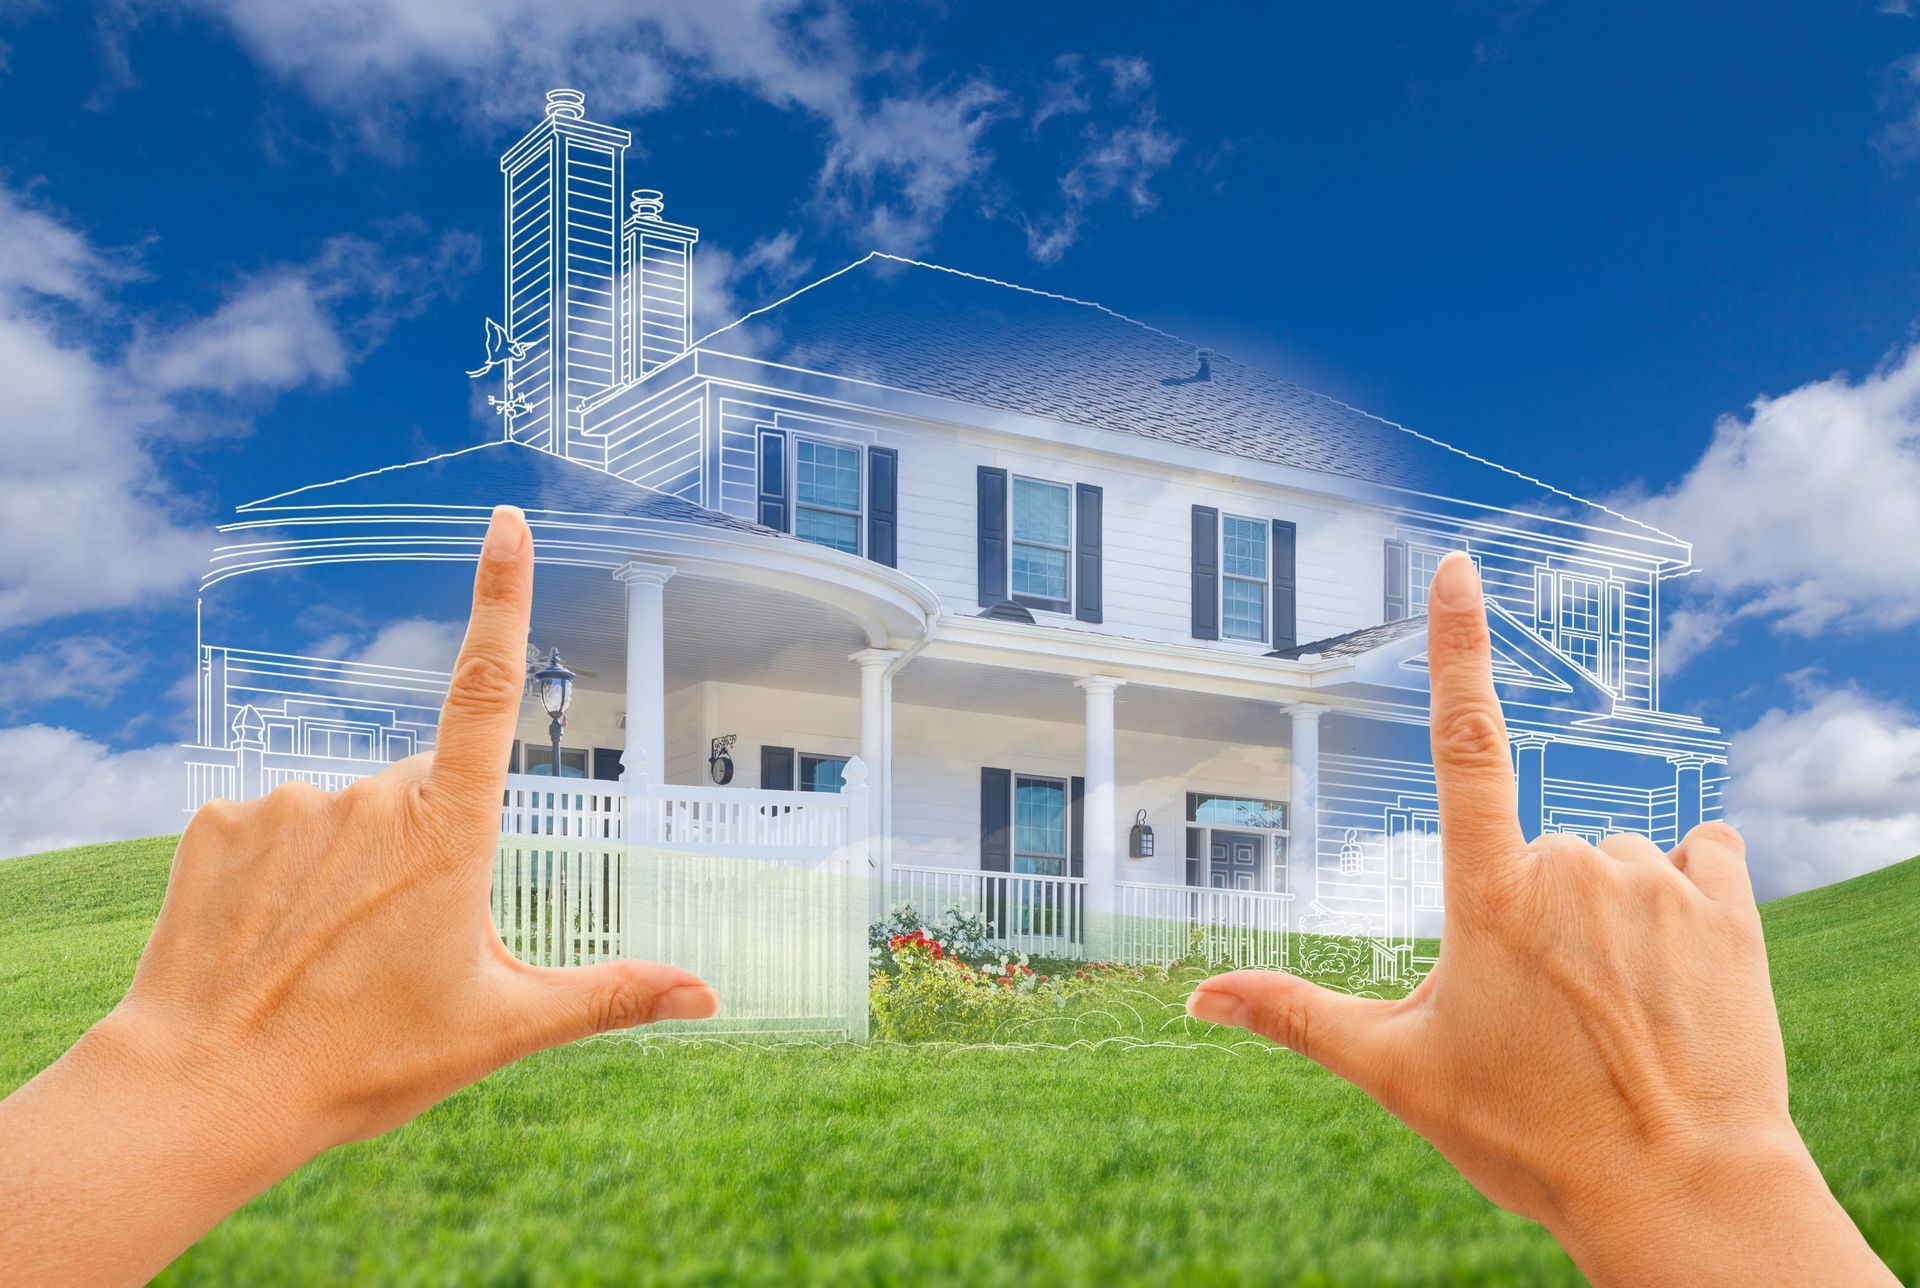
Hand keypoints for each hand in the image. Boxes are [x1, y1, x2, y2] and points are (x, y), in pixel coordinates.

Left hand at [0, 505, 715, 1285]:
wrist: (203, 1093)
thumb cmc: (363, 1061)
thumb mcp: (501, 1029)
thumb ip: (609, 995)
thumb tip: (708, 996)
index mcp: (448, 832)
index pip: (485, 691)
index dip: (499, 597)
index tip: (505, 521)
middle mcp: (370, 797)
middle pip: (420, 792)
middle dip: (423, 849)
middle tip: (396, 948)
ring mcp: (288, 804)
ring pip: (344, 813)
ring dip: (349, 865)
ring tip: (326, 956)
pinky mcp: (218, 821)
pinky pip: (271, 826)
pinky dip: (278, 871)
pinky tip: (267, 937)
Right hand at [1188, 552, 1892, 1285]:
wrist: (1684, 1194)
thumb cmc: (1533, 1136)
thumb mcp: (1400, 1072)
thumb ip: (1295, 1014)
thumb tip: (1195, 997)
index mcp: (1487, 895)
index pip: (1463, 740)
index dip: (1457, 646)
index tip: (1459, 567)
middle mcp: (1572, 868)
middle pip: (1537, 846)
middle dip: (1533, 907)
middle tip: (1544, 1008)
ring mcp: (1656, 881)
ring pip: (1612, 857)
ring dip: (1607, 907)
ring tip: (1612, 1005)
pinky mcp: (1730, 904)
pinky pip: (1700, 852)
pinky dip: (1685, 891)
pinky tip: (1676, 964)